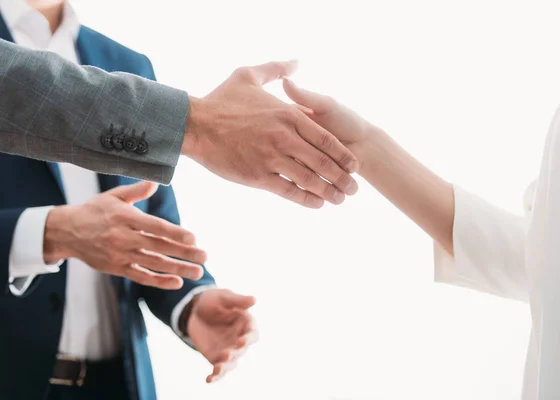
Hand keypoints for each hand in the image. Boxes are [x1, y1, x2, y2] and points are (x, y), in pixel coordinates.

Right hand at [43, 181, 205, 289]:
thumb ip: (136, 191)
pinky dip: (159, 281)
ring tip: (197, 272)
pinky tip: (177, 282)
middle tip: (204, 257)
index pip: (154, 227)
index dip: (174, 233)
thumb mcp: (113, 196)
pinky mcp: (117, 268)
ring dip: (177, 269)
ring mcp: (120, 255)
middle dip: (183, 253)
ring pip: (153, 264)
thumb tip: (155, 182)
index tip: (193, 237)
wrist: (66, 232)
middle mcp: (123, 237)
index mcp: (125, 218)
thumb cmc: (94, 210)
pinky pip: (140, 276)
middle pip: (158, 246)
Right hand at [182, 60, 359, 207]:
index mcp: (288, 114)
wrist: (194, 124)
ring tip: (339, 200)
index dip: (343, 155)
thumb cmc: (221, 100)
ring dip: (328, 192)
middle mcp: (285, 137)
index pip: (326, 140)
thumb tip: (297, 63)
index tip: (354, 166)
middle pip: (323, 162)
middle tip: (352, 189)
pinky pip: (288, 191)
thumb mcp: (248, 75)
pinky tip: (317, 204)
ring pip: (309, 179)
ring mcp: (272, 157)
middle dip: (342, 178)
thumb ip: (276, 69)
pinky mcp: (258, 176)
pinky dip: (306, 199)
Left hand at [186, 289, 256, 382]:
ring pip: (232, 362)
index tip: (242, 340)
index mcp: (245, 324)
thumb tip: (254, 300)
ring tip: (218, 367)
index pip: (252, 333)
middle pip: (242, 350)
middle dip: (236, 353)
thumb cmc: (213, 300)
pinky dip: (215, 376)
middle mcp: (239, 338)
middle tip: (228, 353)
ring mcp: (228, 349)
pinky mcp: (215, 357)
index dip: (249, 338)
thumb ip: (238, 300)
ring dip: (227, 366)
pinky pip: (218, 369)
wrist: (193, 309)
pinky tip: (209, 379)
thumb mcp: (224, 297)